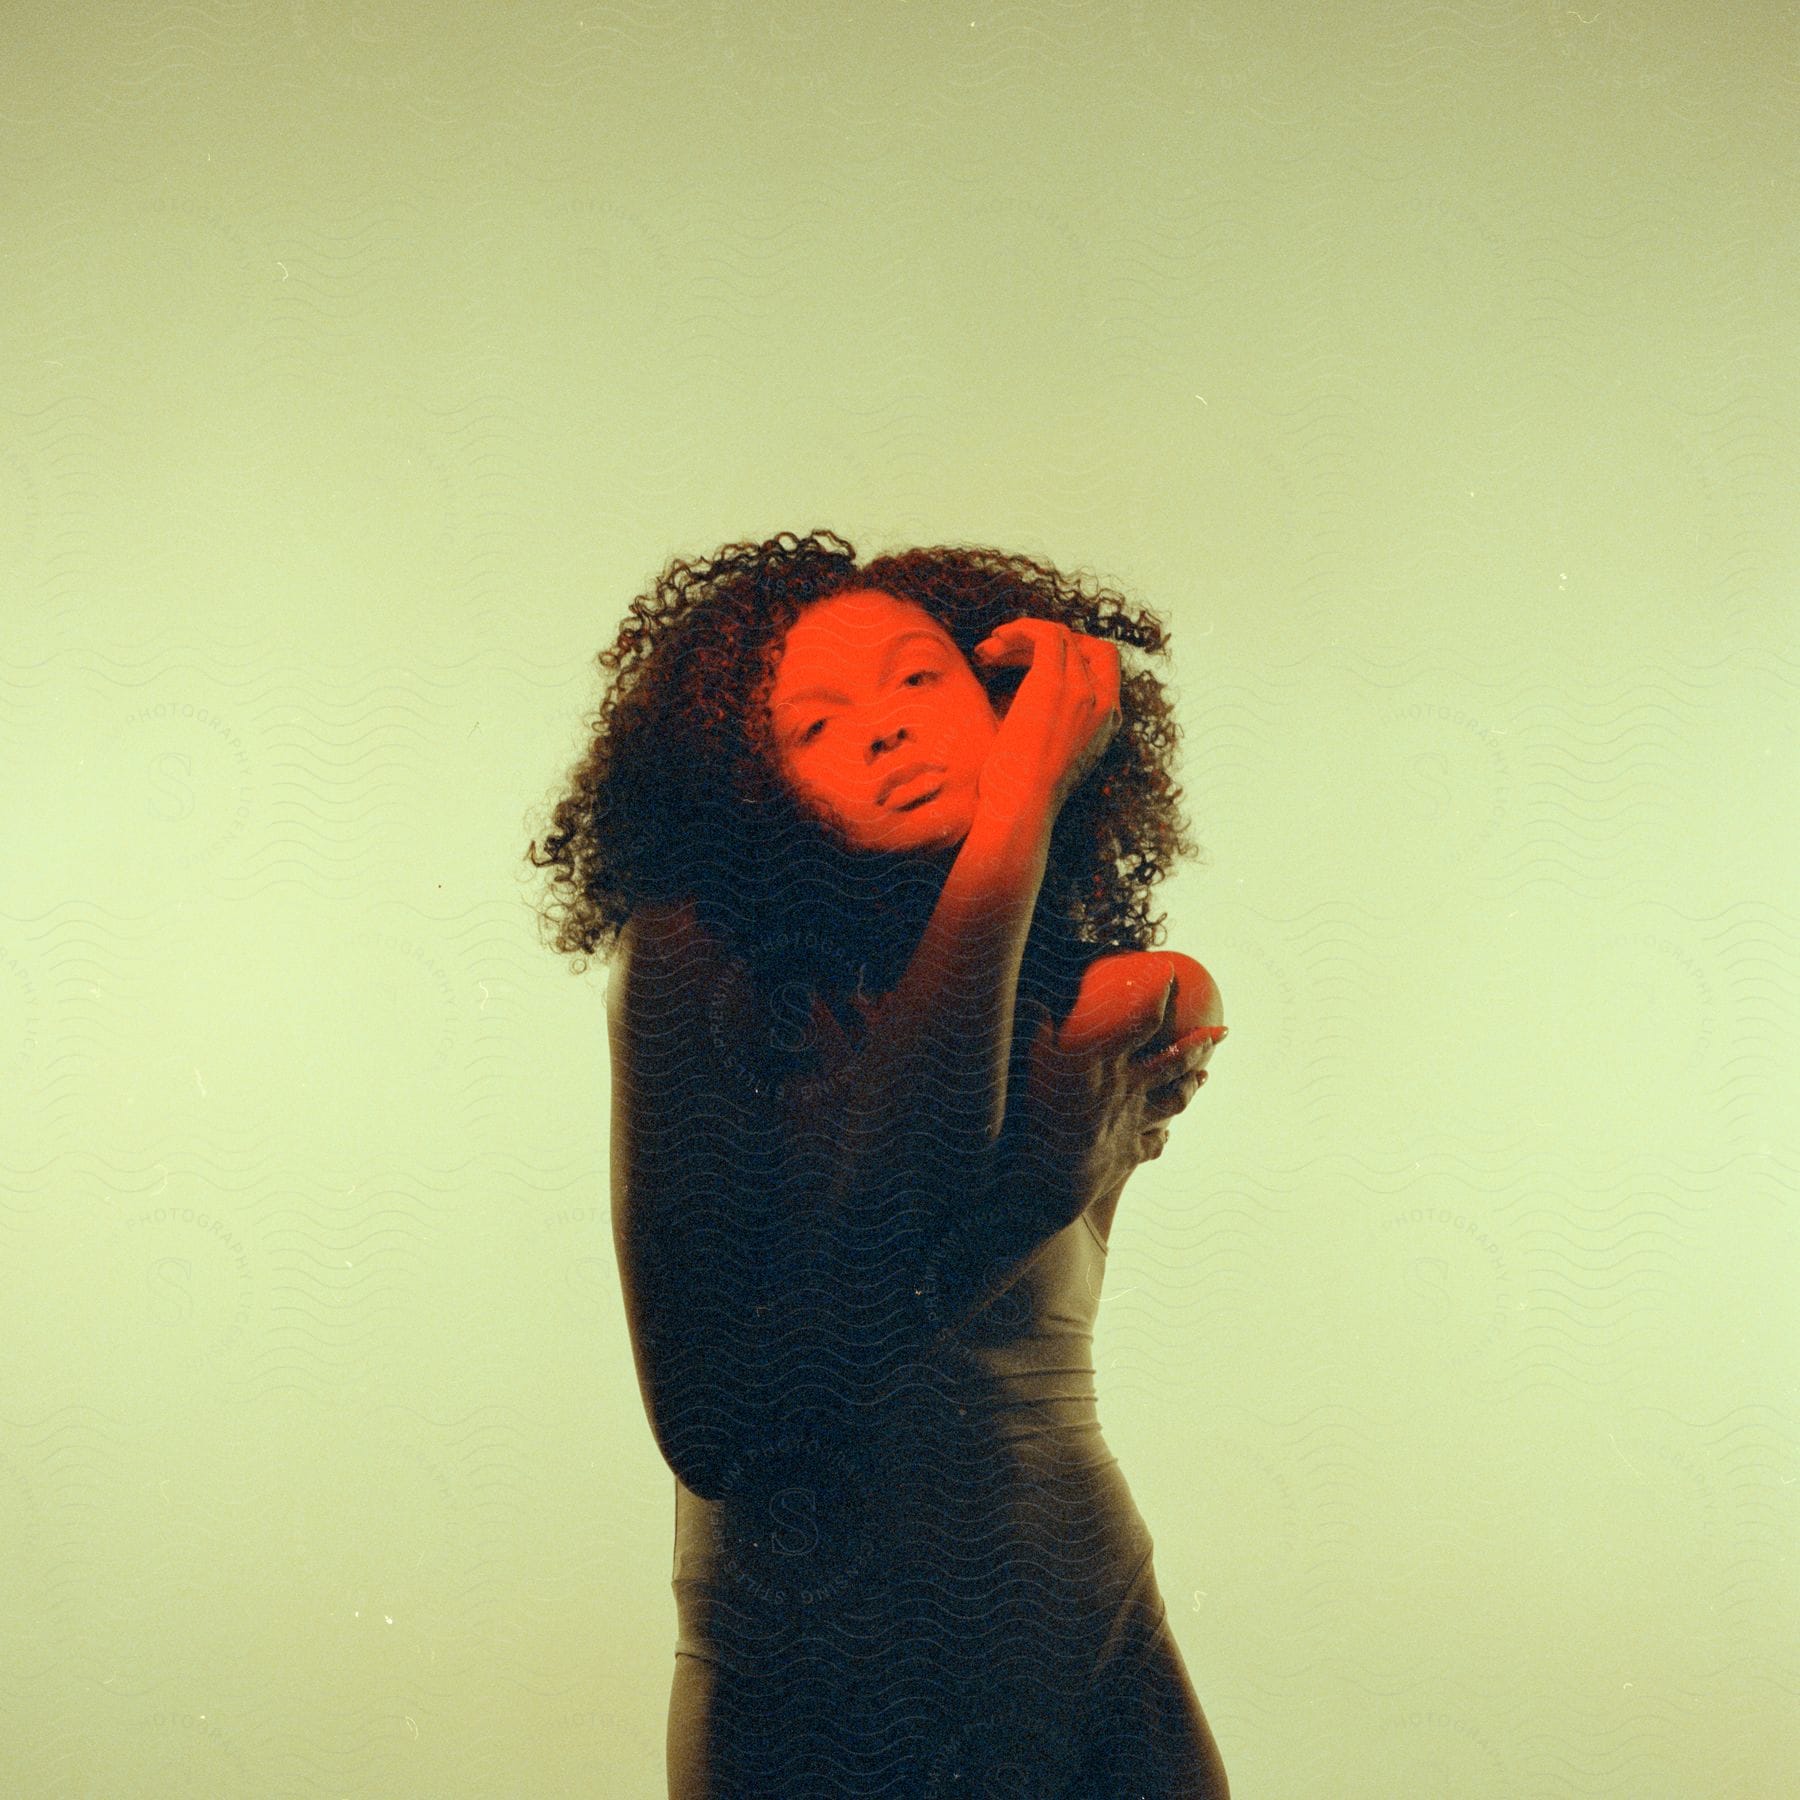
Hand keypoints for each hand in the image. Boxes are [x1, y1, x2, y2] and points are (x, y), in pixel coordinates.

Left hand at [970, 619, 1121, 827]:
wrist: (1021, 809)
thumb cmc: (1024, 796)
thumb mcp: (1052, 759)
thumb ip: (1056, 731)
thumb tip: (1032, 715)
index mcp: (1109, 721)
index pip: (1103, 665)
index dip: (1070, 653)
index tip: (1031, 660)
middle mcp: (1104, 701)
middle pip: (1083, 646)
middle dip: (1047, 642)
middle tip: (1007, 653)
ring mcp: (1082, 690)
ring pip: (1060, 637)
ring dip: (1021, 639)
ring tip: (988, 652)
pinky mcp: (1053, 682)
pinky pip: (1044, 634)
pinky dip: (1019, 629)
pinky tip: (993, 642)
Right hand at [1010, 958, 1225, 1208]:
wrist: (1053, 1175)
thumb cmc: (1040, 1114)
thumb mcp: (1031, 1064)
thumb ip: (1035, 1028)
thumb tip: (1030, 999)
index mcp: (1109, 1061)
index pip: (1145, 1020)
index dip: (1162, 995)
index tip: (1174, 974)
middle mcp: (1131, 1087)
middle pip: (1176, 1061)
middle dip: (1203, 1043)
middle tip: (1223, 1032)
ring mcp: (1135, 1121)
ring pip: (1175, 1100)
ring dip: (1192, 1087)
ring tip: (1205, 1076)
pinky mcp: (1131, 1152)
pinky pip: (1154, 1143)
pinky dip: (1162, 1138)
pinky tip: (1166, 1136)